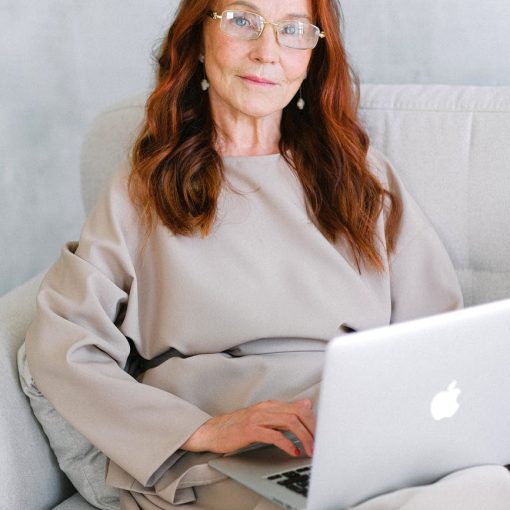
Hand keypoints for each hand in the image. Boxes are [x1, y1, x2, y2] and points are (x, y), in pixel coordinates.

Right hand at [181, 399, 315, 457]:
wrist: (213, 431)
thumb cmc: (238, 427)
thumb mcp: (264, 417)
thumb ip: (286, 411)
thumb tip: (307, 404)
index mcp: (272, 405)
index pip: (301, 407)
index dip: (315, 421)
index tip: (323, 435)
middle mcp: (267, 408)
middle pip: (299, 413)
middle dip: (313, 430)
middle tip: (320, 445)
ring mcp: (258, 417)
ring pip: (290, 422)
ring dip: (304, 438)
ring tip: (310, 451)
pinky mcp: (250, 430)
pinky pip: (274, 435)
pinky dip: (287, 444)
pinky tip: (292, 452)